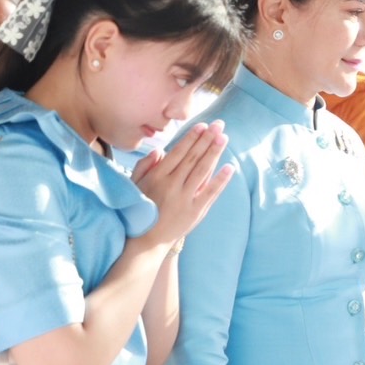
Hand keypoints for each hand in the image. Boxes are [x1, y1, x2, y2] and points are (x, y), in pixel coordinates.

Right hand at [133, 121, 230, 244]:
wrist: (145, 240)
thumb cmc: (139, 209)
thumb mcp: (135, 186)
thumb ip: (144, 166)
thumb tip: (159, 150)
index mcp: (157, 177)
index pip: (178, 153)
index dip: (191, 138)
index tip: (202, 125)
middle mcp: (171, 186)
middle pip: (193, 158)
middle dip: (206, 140)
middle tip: (218, 124)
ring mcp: (185, 198)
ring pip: (202, 171)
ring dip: (214, 153)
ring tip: (223, 138)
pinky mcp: (195, 211)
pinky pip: (210, 192)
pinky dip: (220, 180)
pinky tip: (229, 167)